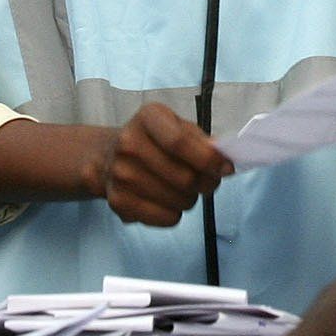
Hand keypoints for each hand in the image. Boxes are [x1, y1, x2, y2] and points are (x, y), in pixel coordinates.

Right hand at [91, 103, 230, 227]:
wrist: (110, 156)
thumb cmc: (156, 140)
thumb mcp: (180, 127)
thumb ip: (203, 141)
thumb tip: (223, 162)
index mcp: (148, 118)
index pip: (180, 143)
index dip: (209, 160)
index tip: (225, 168)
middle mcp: (128, 143)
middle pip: (184, 177)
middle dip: (207, 183)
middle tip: (208, 181)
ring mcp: (120, 174)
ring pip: (179, 201)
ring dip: (191, 199)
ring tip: (183, 189)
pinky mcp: (118, 202)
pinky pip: (167, 218)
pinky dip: (176, 213)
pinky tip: (167, 200)